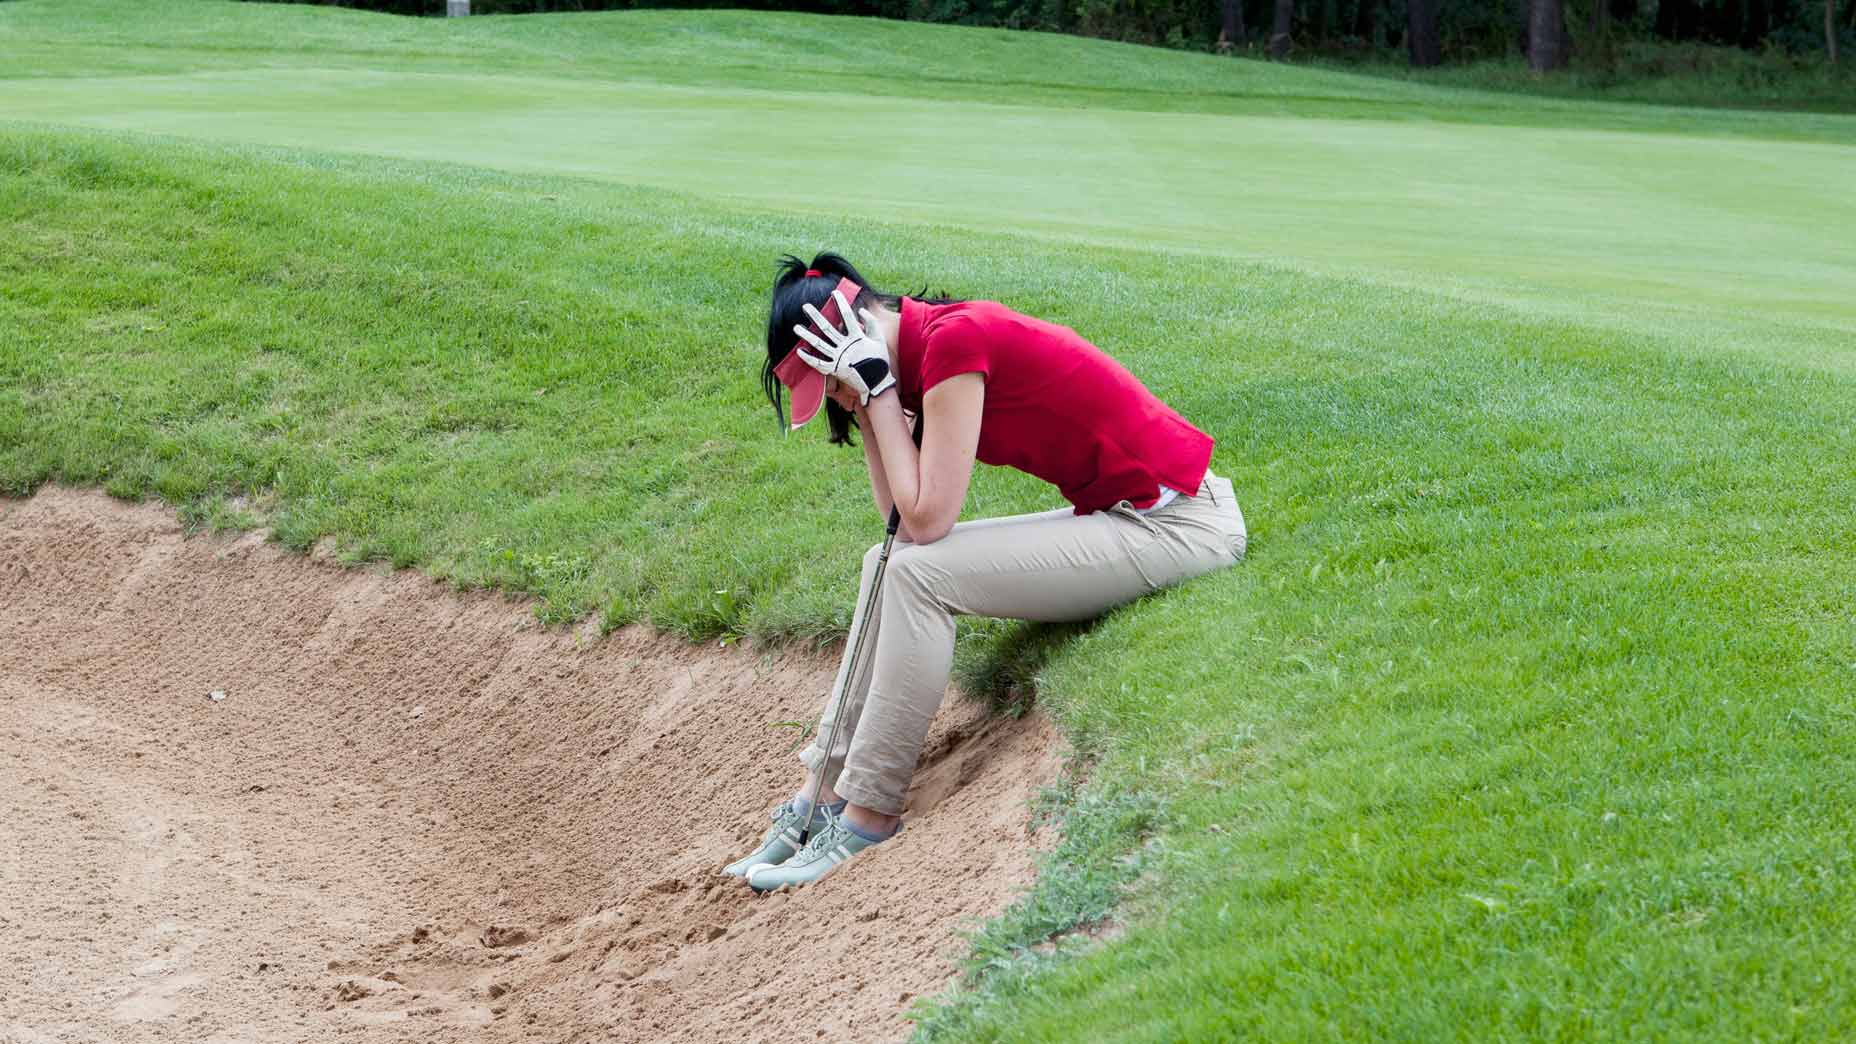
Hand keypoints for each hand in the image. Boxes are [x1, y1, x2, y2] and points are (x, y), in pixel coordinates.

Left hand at [793, 290, 895, 406]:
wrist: (877, 383)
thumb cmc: (879, 360)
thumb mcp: (879, 339)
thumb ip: (871, 323)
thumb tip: (860, 310)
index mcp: (857, 337)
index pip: (847, 316)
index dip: (841, 303)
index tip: (834, 293)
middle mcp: (845, 346)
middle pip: (827, 328)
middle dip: (815, 316)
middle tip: (805, 306)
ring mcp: (838, 358)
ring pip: (819, 344)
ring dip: (807, 335)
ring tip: (796, 327)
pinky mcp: (834, 370)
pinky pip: (818, 363)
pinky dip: (809, 358)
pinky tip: (800, 350)